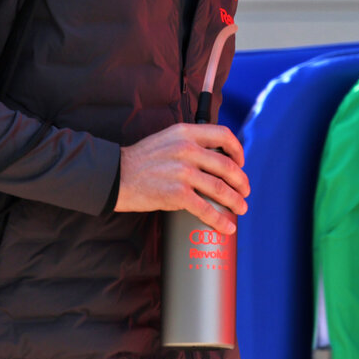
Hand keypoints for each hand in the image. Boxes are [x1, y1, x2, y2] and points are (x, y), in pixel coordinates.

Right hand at [116, 123, 249, 233]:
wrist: (113, 176)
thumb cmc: (140, 161)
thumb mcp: (166, 140)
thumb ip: (189, 143)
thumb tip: (214, 158)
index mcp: (186, 133)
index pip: (223, 135)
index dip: (237, 150)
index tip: (241, 162)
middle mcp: (187, 149)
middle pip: (227, 166)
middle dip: (241, 181)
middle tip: (245, 191)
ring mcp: (182, 172)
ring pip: (220, 188)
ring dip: (235, 201)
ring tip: (241, 208)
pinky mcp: (176, 193)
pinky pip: (205, 208)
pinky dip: (219, 219)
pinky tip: (226, 226)